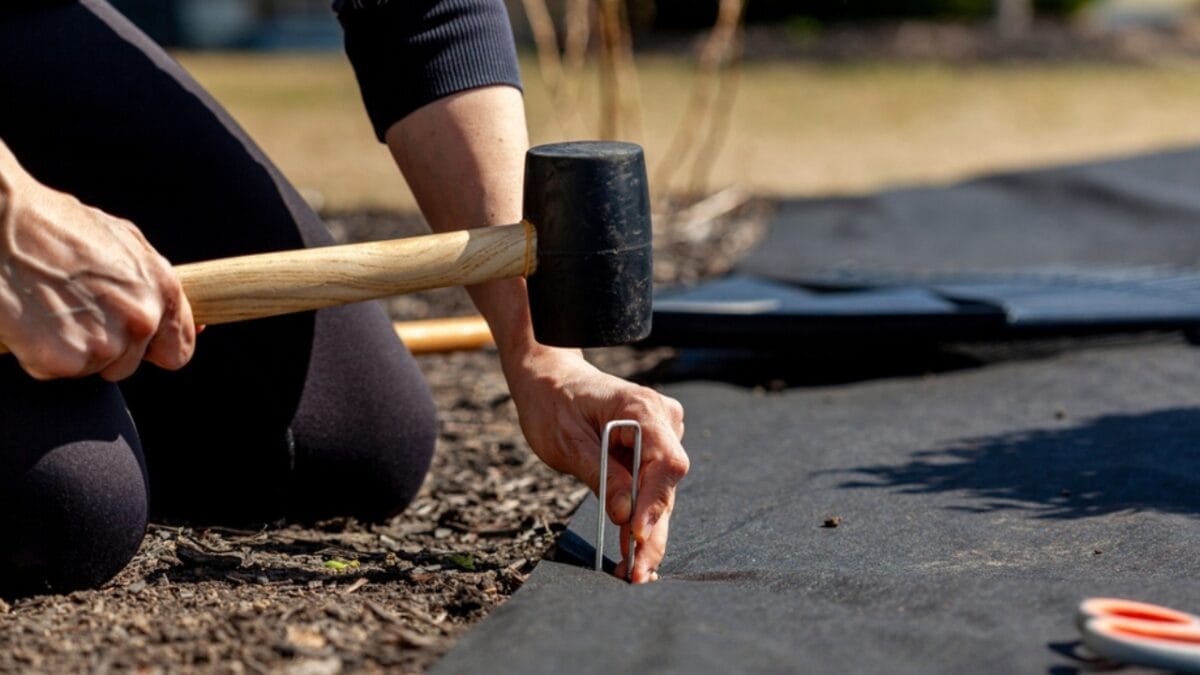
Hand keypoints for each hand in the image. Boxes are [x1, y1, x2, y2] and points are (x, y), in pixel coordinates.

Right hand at [0, 147, 194, 380]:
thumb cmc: (52, 225)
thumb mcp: (120, 241)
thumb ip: (149, 282)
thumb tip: (168, 311)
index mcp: (162, 288)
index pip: (177, 350)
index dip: (153, 349)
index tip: (134, 344)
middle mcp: (141, 319)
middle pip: (130, 364)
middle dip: (105, 347)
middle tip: (72, 311)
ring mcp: (106, 343)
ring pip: (94, 368)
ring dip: (72, 349)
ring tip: (49, 308)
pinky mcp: (66, 359)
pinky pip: (56, 371)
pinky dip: (40, 354)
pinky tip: (30, 319)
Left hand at [504, 346, 687, 582]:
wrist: (550, 379)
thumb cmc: (553, 402)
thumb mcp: (568, 442)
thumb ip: (601, 475)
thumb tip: (626, 516)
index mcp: (643, 408)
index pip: (665, 462)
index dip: (654, 502)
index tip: (636, 535)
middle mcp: (662, 420)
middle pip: (666, 485)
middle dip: (652, 532)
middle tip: (636, 573)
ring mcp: (662, 435)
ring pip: (660, 493)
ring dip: (647, 533)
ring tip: (632, 572)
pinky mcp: (652, 450)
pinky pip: (651, 488)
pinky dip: (640, 519)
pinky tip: (633, 552)